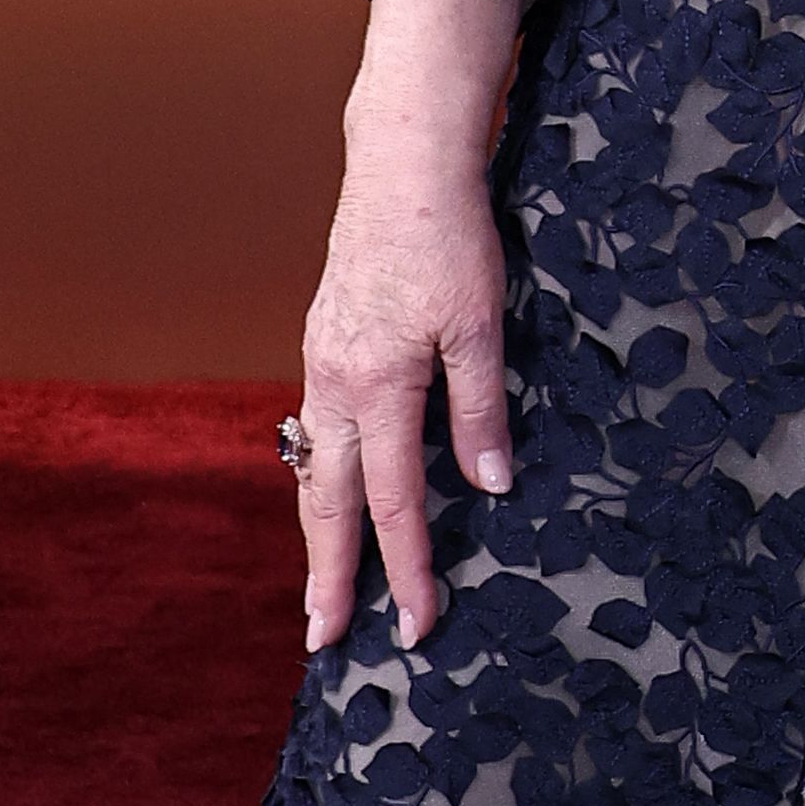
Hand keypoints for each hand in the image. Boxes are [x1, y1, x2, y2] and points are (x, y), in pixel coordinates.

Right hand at [293, 128, 512, 654]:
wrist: (401, 166)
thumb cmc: (449, 238)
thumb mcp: (481, 325)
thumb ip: (481, 410)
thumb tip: (491, 488)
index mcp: (377, 387)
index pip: (394, 504)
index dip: (408, 571)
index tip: (420, 626)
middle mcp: (334, 385)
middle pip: (328, 503)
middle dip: (328, 577)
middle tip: (324, 640)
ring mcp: (320, 364)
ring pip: (313, 469)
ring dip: (318, 533)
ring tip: (322, 587)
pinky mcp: (323, 344)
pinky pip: (315, 431)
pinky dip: (318, 478)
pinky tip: (327, 495)